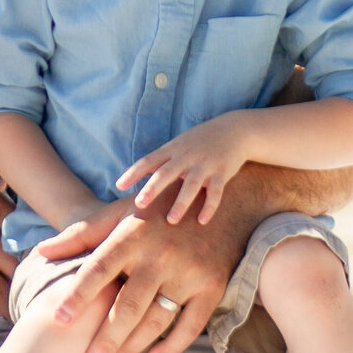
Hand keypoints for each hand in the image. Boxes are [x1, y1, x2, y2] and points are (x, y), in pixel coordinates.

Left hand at [33, 204, 251, 352]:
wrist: (225, 202)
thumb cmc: (160, 209)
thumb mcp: (120, 212)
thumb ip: (81, 234)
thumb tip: (42, 251)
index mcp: (132, 235)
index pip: (99, 268)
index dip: (78, 294)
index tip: (59, 319)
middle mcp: (159, 255)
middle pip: (127, 305)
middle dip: (105, 338)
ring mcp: (188, 272)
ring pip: (156, 319)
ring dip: (132, 347)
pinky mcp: (212, 286)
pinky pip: (191, 325)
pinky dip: (172, 346)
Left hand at [114, 113, 251, 225]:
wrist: (234, 130)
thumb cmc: (200, 141)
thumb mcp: (178, 145)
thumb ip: (160, 160)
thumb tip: (137, 175)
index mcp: (172, 150)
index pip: (148, 161)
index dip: (133, 172)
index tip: (119, 185)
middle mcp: (186, 157)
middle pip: (166, 173)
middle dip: (153, 188)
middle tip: (139, 204)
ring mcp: (204, 165)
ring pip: (190, 185)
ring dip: (180, 203)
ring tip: (171, 220)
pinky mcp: (222, 173)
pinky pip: (215, 192)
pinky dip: (209, 207)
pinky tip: (202, 221)